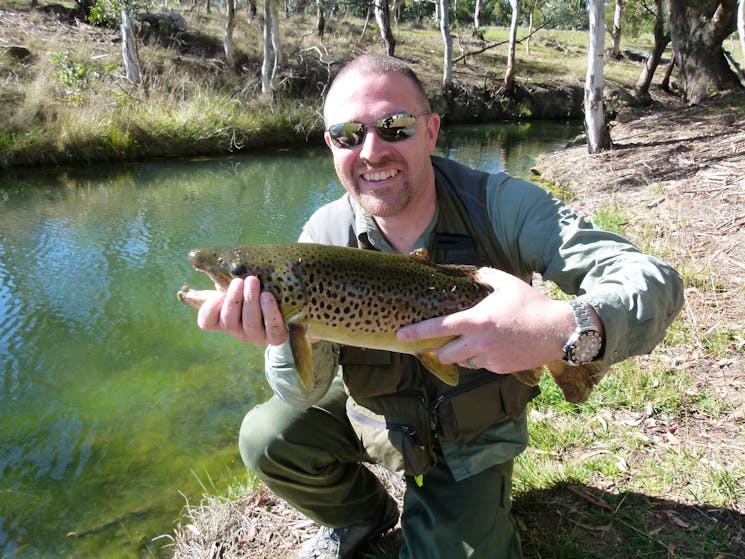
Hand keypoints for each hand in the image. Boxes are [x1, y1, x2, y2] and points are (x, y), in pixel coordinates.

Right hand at [196, 276, 288, 345]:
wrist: (289, 297)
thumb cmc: (259, 284)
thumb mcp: (241, 280)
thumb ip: (225, 275)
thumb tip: (208, 261)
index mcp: (225, 317)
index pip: (207, 322)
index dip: (209, 310)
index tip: (218, 294)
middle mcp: (239, 331)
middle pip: (229, 322)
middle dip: (233, 300)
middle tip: (239, 281)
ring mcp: (258, 336)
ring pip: (250, 325)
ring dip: (251, 302)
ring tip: (254, 282)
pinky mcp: (277, 338)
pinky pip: (272, 329)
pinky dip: (269, 312)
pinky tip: (268, 297)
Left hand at [397, 267, 573, 372]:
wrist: (558, 330)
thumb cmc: (530, 303)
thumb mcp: (505, 282)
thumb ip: (483, 276)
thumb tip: (470, 274)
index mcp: (477, 320)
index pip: (438, 328)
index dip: (416, 332)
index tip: (401, 335)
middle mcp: (479, 342)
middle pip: (445, 353)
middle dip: (439, 350)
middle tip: (440, 343)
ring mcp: (490, 358)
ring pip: (463, 362)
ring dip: (461, 354)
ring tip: (472, 342)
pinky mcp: (500, 369)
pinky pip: (482, 366)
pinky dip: (481, 359)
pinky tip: (493, 347)